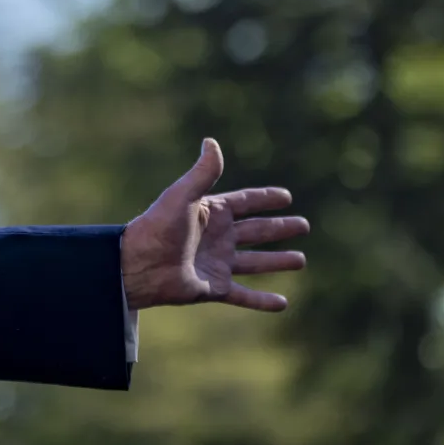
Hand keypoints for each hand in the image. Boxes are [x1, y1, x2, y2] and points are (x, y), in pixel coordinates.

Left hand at [121, 138, 309, 310]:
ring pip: (255, 263)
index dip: (265, 199)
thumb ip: (202, 173)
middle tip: (303, 226)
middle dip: (279, 229)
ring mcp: (217, 264)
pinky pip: (244, 296)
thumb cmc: (158, 227)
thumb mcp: (182, 196)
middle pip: (255, 231)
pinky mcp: (214, 289)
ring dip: (277, 261)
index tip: (286, 196)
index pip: (245, 203)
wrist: (140, 264)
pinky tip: (282, 303)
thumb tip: (211, 141)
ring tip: (301, 260)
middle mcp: (217, 238)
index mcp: (210, 213)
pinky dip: (263, 301)